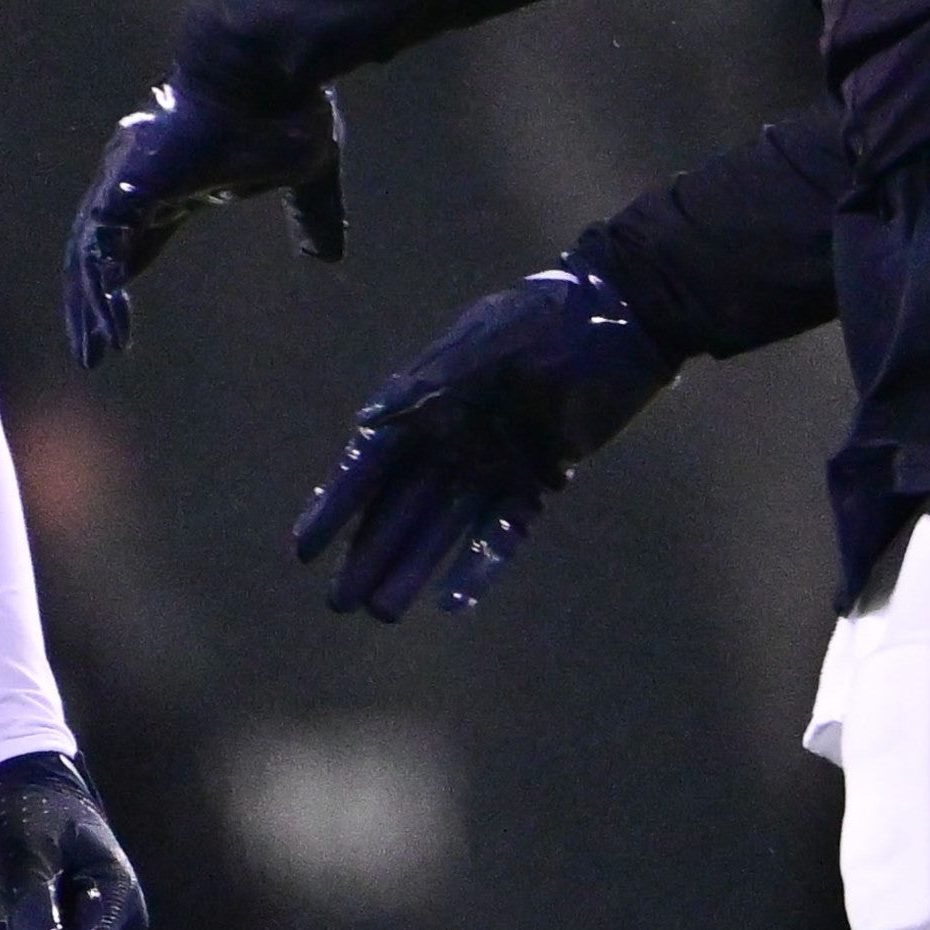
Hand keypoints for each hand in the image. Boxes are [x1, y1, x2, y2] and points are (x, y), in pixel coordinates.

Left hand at [63, 77, 346, 367]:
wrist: (266, 68)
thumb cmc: (285, 106)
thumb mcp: (307, 171)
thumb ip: (312, 212)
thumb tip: (328, 257)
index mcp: (176, 176)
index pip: (136, 232)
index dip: (123, 269)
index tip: (114, 308)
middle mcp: (141, 178)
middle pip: (100, 250)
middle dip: (93, 300)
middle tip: (92, 349)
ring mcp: (128, 180)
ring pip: (90, 256)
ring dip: (90, 309)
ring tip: (93, 357)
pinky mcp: (126, 187)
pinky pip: (101, 251)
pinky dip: (100, 294)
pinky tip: (107, 333)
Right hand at [291, 260, 677, 621]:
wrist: (626, 315)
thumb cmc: (553, 316)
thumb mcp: (492, 338)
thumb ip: (435, 379)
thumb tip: (367, 420)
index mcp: (427, 401)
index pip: (369, 464)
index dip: (335, 507)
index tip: (303, 549)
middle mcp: (451, 438)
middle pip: (399, 508)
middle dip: (368, 554)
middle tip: (339, 602)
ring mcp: (493, 462)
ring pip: (442, 528)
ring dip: (413, 568)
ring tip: (383, 613)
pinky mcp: (537, 479)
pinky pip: (500, 533)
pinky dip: (478, 565)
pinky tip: (453, 602)